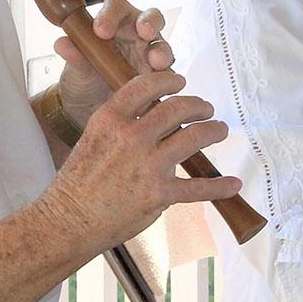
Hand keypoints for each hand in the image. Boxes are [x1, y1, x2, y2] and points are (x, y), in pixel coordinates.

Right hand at [37, 69, 242, 250]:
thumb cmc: (77, 182)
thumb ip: (120, 124)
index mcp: (111, 118)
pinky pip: (198, 187)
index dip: (169, 80)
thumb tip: (151, 115)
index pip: (148, 85)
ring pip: (196, 137)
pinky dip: (219, 186)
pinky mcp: (161, 194)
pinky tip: (233, 184)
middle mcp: (132, 136)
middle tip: (205, 108)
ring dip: (214, 131)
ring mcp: (149, 165)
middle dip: (198, 104)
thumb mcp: (92, 138)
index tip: (180, 82)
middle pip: (179, 107)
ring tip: (219, 130)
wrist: (69, 221)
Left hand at [55, 0, 173, 124]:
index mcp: (113, 22)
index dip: (111, 14)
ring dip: (161, 51)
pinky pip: (167, 74)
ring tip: (156, 62)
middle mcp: (135, 34)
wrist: (90, 109)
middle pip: (150, 18)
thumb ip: (74, 55)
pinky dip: (166, 78)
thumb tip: (62, 43)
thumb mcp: (76, 69)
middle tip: (143, 32)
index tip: (101, 31)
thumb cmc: (84, 79)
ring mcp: (149, 55)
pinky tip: (163, 85)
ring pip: (162, 45)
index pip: (116, 6)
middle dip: (149, 23)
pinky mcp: (158, 77)